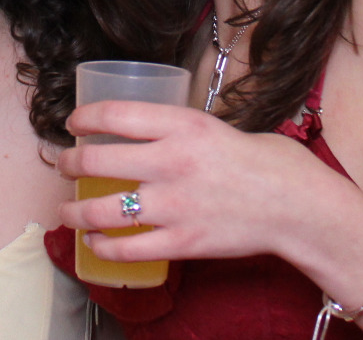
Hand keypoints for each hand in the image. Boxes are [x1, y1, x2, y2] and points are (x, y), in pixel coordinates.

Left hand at [57, 100, 362, 265]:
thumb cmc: (266, 163)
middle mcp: (172, 163)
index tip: (73, 123)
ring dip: (75, 211)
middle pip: (97, 161)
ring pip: (102, 210)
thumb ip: (180, 130)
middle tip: (63, 164)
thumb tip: (146, 133)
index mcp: (183, 125)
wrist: (299, 207)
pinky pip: (128, 248)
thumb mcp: (218, 127)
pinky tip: (95, 242)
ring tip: (67, 210)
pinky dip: (103, 246)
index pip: (114, 115)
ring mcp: (175, 206)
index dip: (83, 118)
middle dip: (69, 163)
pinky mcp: (183, 242)